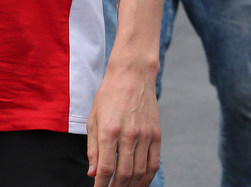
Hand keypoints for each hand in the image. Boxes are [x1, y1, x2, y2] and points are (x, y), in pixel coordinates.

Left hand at [86, 60, 160, 186]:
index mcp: (109, 131)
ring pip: (141, 172)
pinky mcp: (157, 135)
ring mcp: (145, 135)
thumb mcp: (93, 119)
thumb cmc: (108, 95)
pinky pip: (155, 163)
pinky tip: (140, 183)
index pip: (106, 168)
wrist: (132, 75)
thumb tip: (93, 173)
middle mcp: (129, 135)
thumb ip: (93, 148)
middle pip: (125, 174)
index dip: (101, 185)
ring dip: (132, 186)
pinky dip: (148, 178)